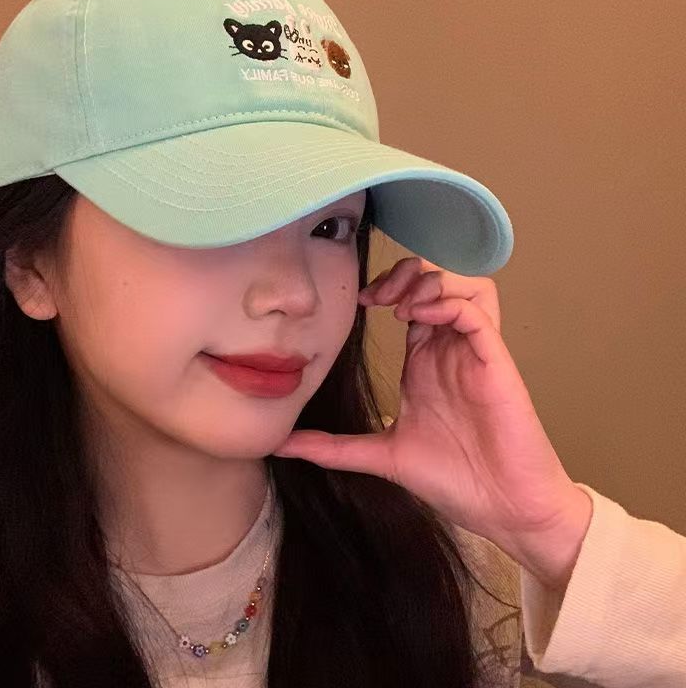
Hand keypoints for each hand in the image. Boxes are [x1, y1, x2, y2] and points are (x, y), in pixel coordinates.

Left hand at [272, 256, 592, 588]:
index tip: (357, 302)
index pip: (409, 300)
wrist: (503, 510)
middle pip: (435, 281)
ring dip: (429, 282)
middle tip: (376, 296)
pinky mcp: (496, 362)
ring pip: (463, 286)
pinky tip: (417, 318)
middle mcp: (449, 350)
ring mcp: (474, 353)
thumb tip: (280, 446)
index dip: (384, 288)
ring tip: (399, 304)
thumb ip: (333, 447)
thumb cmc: (454, 480)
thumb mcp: (381, 456)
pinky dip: (447, 303)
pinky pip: (477, 312)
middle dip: (404, 274)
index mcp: (425, 362)